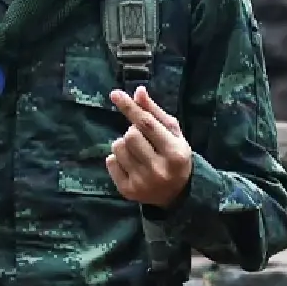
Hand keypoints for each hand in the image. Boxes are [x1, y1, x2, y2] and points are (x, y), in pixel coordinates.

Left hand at [106, 87, 191, 206]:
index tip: (115, 94)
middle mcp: (158, 169)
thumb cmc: (174, 156)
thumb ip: (154, 113)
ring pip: (117, 147)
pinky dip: (117, 159)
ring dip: (124, 145)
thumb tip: (138, 91)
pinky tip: (131, 165)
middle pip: (130, 135)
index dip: (130, 107)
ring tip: (137, 152)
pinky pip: (110, 162)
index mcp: (175, 152)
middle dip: (133, 132)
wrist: (177, 194)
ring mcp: (142, 182)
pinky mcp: (127, 190)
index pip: (147, 124)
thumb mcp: (173, 134)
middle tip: (143, 140)